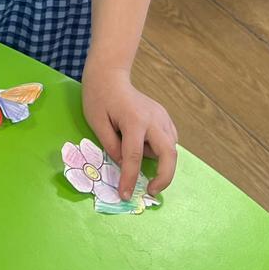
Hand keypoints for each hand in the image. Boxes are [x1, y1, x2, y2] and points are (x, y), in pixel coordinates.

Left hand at [81, 63, 177, 197]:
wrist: (110, 75)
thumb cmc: (98, 97)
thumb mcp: (96, 123)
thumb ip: (111, 145)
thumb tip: (124, 165)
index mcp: (134, 120)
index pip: (134, 156)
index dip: (130, 178)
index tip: (126, 195)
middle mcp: (153, 119)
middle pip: (168, 153)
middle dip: (164, 177)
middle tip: (151, 191)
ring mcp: (162, 116)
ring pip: (172, 148)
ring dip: (162, 163)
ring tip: (142, 165)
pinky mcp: (164, 116)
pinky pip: (169, 140)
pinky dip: (163, 151)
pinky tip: (147, 150)